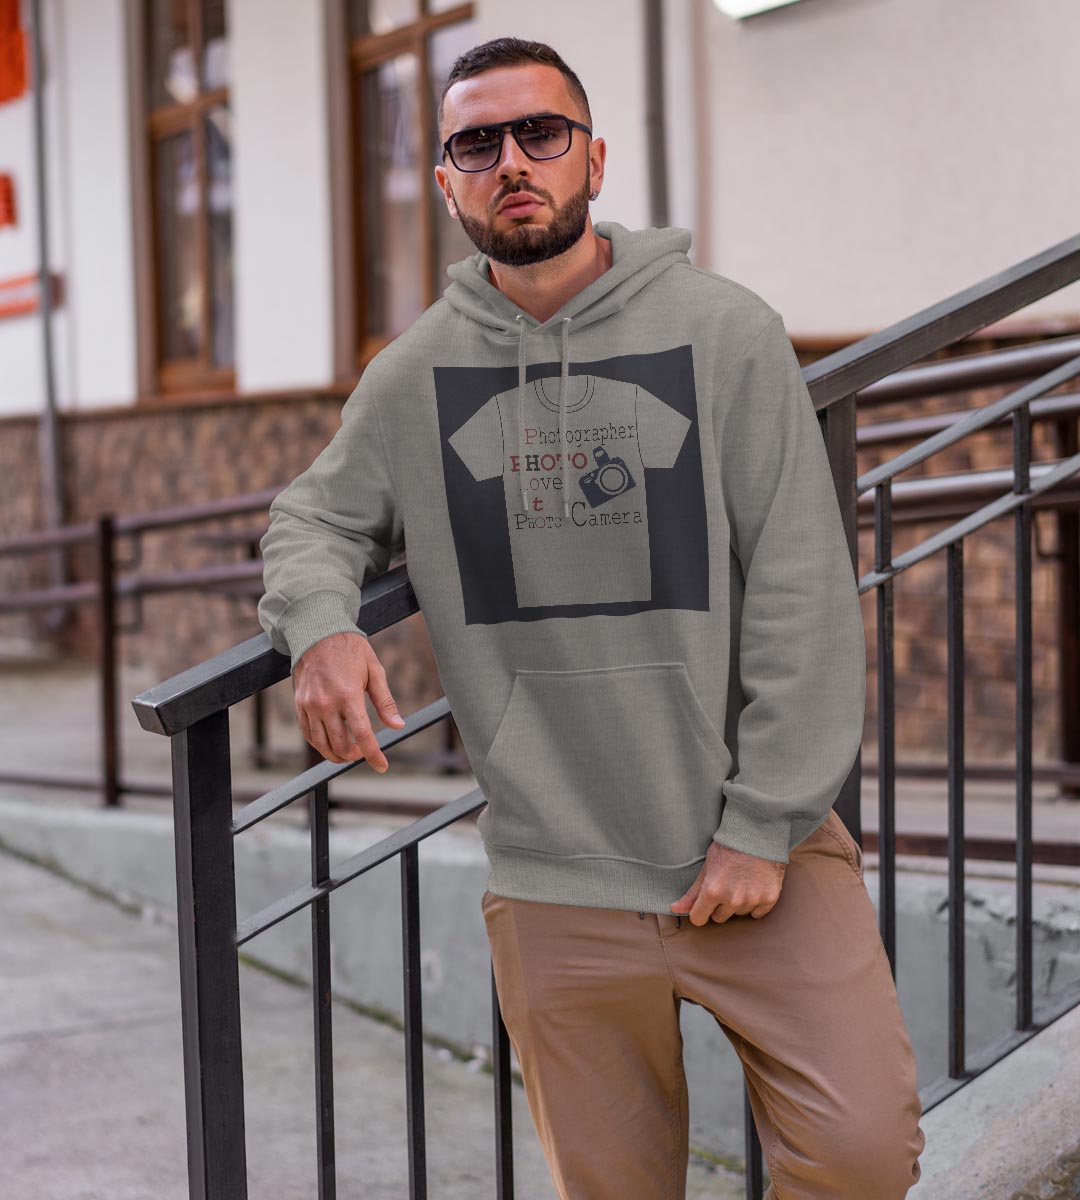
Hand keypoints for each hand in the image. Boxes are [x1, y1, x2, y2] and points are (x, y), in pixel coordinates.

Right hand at [292, 632, 405, 769]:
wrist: (317, 633)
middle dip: (355, 756)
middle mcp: (326, 703)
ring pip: (321, 744)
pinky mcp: (299, 704)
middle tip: (364, 752)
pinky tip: (330, 743)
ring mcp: (310, 705)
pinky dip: (320, 744)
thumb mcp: (374, 671)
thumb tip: (398, 726)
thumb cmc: (350, 650)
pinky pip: (308, 733)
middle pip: (340, 745)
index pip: (362, 735)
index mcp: (348, 695)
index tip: (381, 766)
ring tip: (349, 753)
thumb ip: (385, 702)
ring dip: (336, 755)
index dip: (373, 754)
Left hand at [670, 840, 786, 924]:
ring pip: (738, 914)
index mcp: (713, 891)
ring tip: (740, 882)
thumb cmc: (728, 847)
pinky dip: (755, 904)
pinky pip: (757, 914)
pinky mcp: (769, 898)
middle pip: (719, 918)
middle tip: (725, 885)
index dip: (699, 911)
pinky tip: (753, 887)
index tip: (703, 904)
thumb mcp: (706, 866)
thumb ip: (692, 892)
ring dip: (737, 904)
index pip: (698, 919)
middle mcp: (732, 899)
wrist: (757, 833)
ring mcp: (752, 900)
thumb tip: (675, 909)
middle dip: (719, 905)